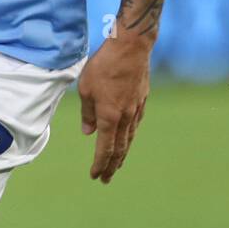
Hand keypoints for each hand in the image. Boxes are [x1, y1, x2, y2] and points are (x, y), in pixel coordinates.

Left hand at [78, 31, 151, 182]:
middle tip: (105, 179)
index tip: (94, 176)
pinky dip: (129, 137)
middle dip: (111, 166)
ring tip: (116, 165)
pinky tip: (127, 139)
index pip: (104, 149)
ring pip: (129, 138)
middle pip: (119, 149)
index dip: (99, 164)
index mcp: (109, 117)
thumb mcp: (85, 89)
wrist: (131, 48)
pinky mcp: (142, 100)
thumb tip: (88, 132)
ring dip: (122, 154)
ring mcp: (136, 109)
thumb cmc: (103, 66)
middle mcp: (125, 117)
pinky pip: (135, 125)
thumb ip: (87, 113)